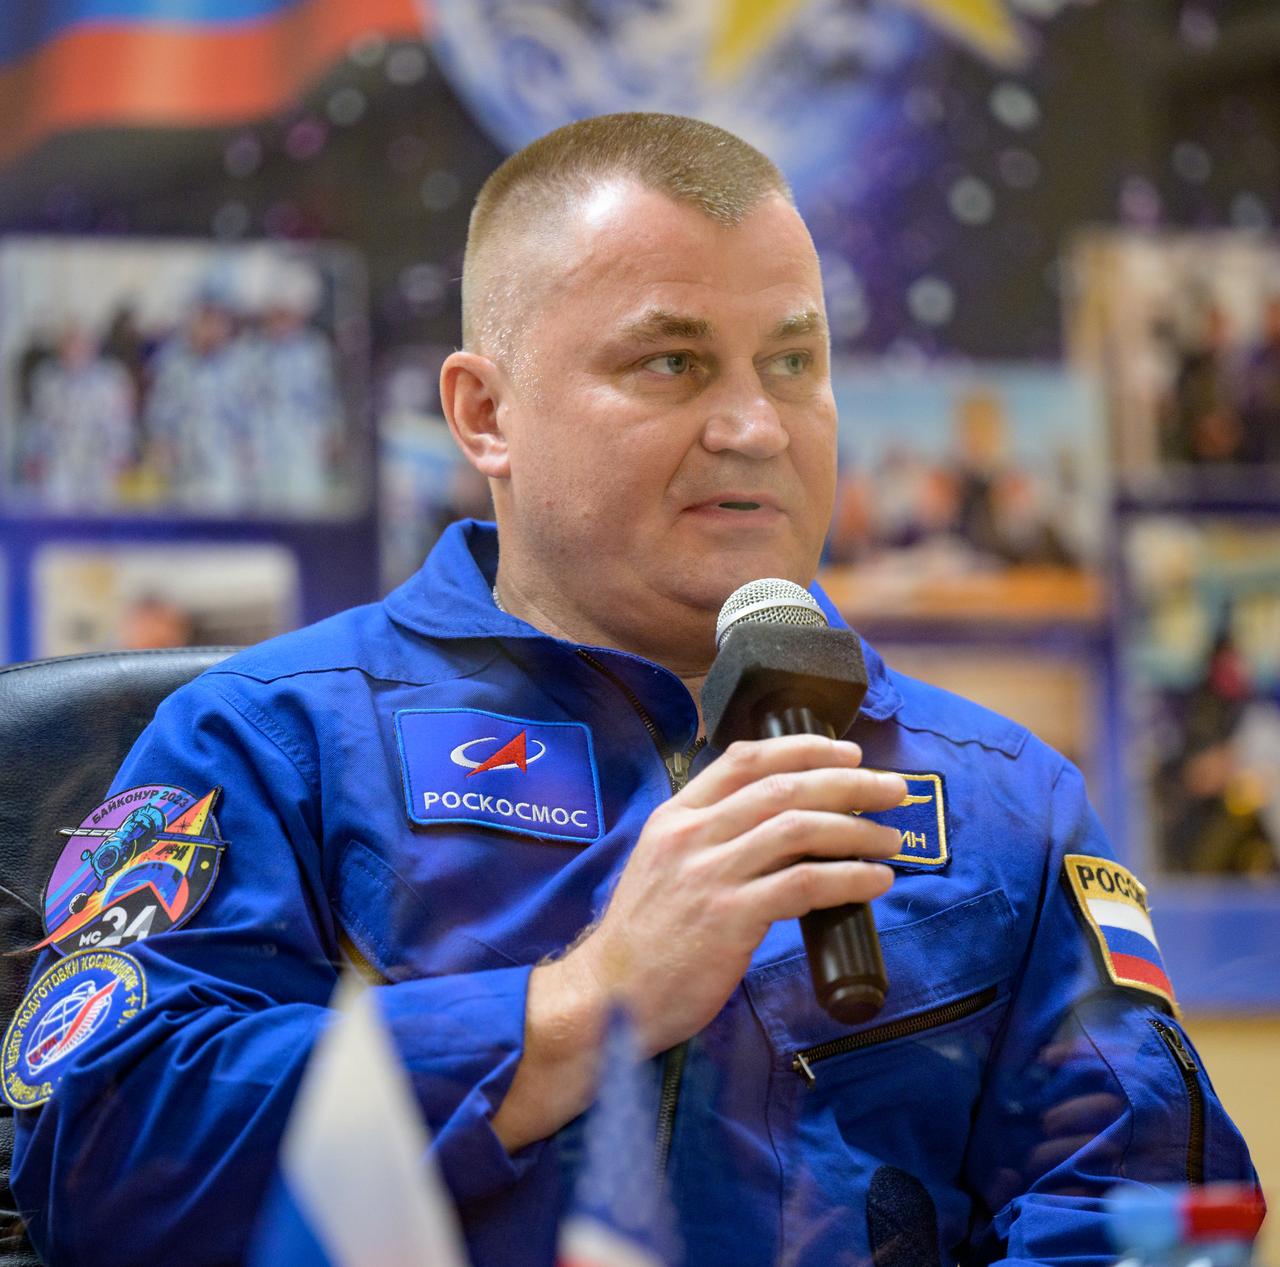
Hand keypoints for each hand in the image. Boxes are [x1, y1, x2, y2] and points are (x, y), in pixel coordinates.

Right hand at [494, 735, 905, 1150]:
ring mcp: (708, 875)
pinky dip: (848, 877)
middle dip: (849, 782)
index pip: (745, 759)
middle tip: (894, 789)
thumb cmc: (643, 936)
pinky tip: (875, 881)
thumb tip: (777, 824)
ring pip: (799, 829)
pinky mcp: (728, 919)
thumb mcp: (662, 864)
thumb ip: (708, 837)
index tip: (847, 751)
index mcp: (676, 815)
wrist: (606, 997)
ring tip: (892, 839)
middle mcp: (691, 835)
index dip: (804, 748)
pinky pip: (803, 884)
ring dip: (857, 829)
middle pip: (783, 787)